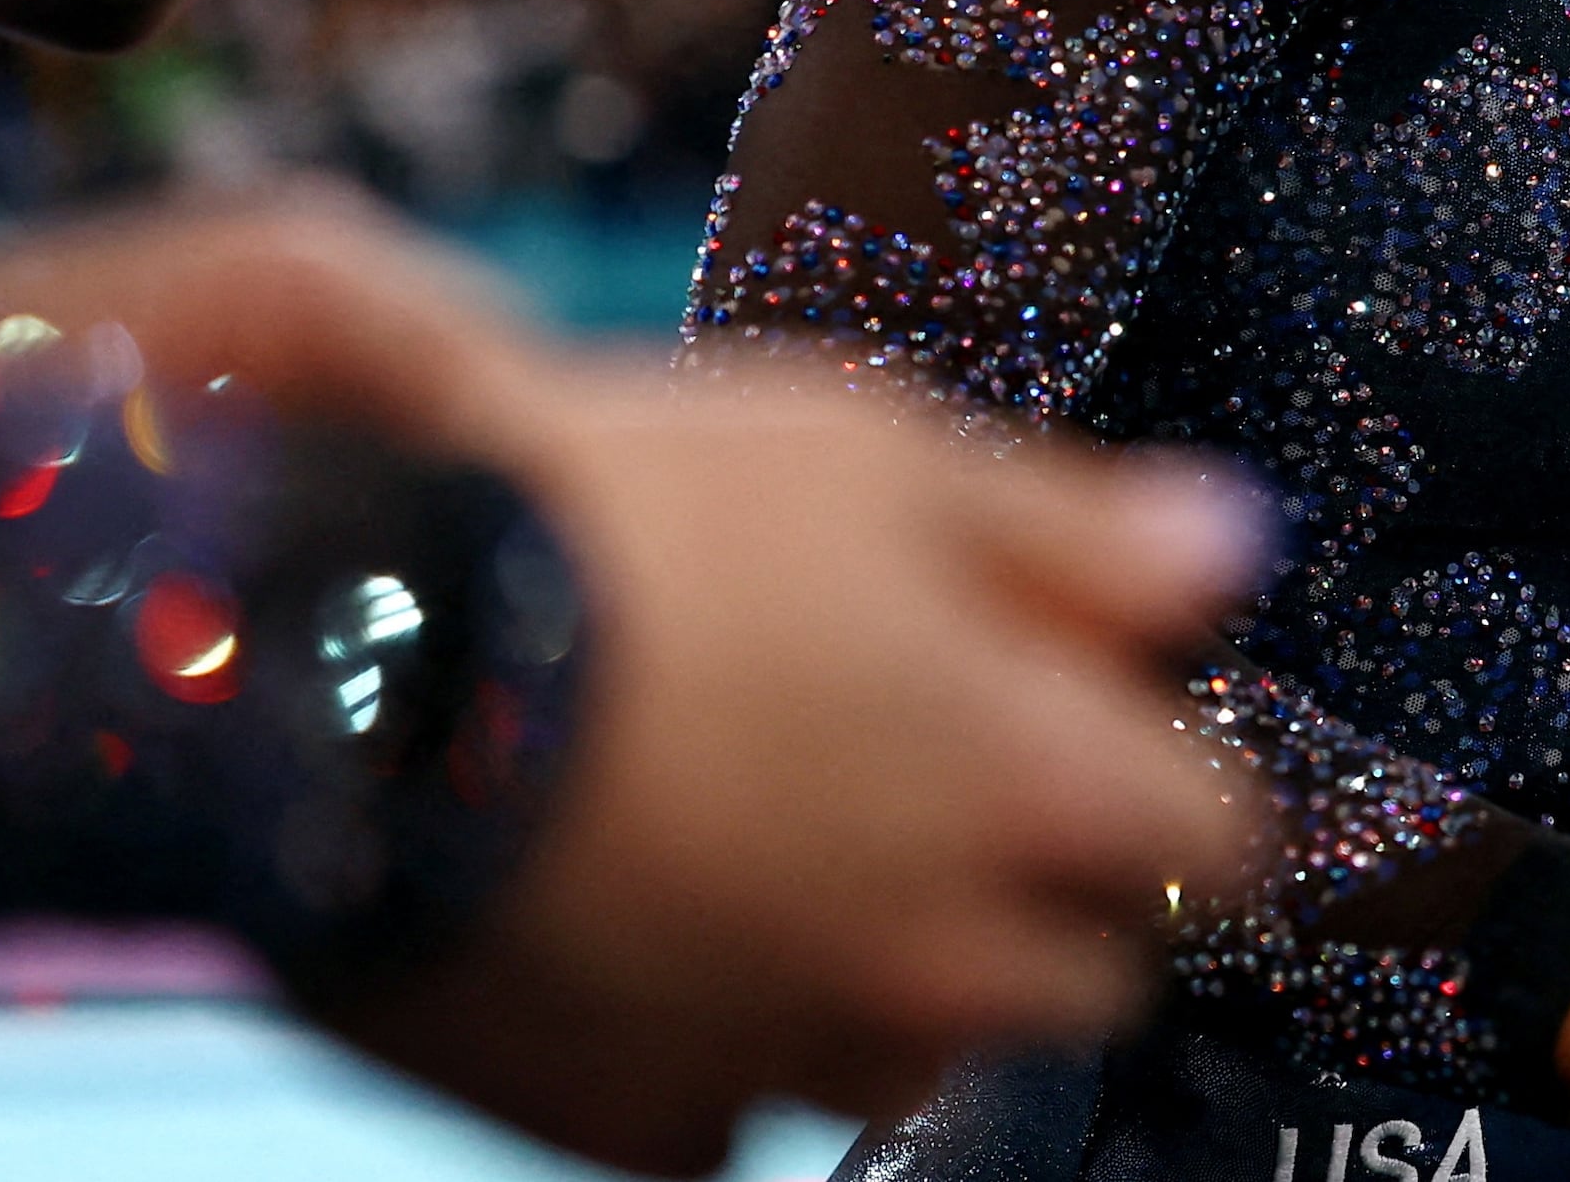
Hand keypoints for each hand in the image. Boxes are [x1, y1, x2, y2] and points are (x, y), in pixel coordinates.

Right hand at [334, 362, 1270, 1172]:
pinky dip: (717, 1025)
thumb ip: (1085, 533)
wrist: (334, 663)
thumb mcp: (880, 455)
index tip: (1099, 713)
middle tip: (921, 760)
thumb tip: (1234, 553)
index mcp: (1031, 789)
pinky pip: (732, 1096)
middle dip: (1043, 881)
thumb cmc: (618, 528)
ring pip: (913, 1048)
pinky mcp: (637, 1120)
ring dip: (885, 963)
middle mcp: (938, 958)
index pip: (1222, 836)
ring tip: (765, 829)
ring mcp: (788, 1054)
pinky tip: (649, 906)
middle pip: (1086, 967)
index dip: (1168, 764)